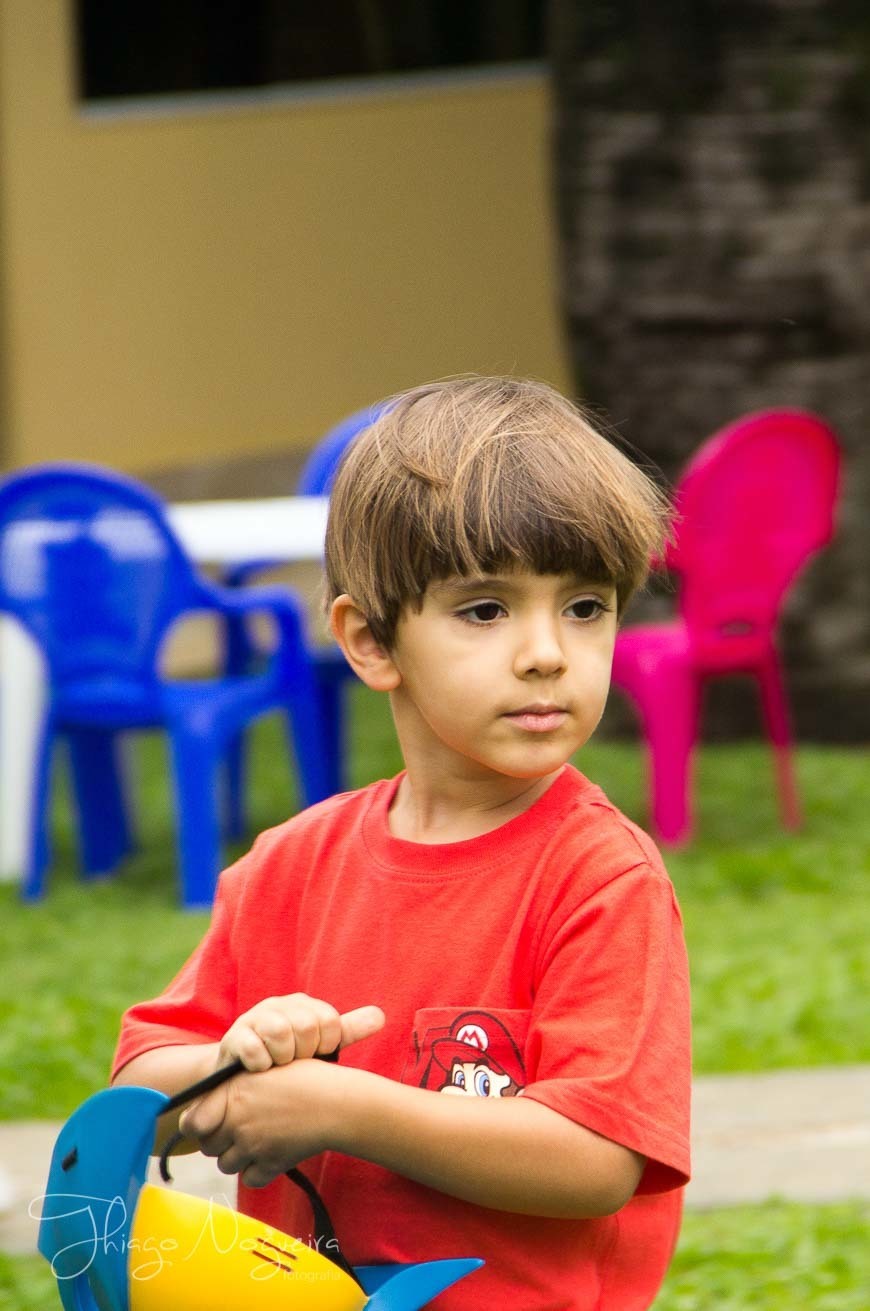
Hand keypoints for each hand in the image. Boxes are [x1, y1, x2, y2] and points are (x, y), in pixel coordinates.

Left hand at [179, 1059, 351, 1187]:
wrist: (338, 1103)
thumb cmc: (306, 1078)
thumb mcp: (264, 1071)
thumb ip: (233, 1088)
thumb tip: (205, 1107)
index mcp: (233, 1093)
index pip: (192, 1122)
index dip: (195, 1125)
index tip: (205, 1123)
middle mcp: (238, 1122)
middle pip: (209, 1146)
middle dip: (219, 1140)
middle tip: (239, 1129)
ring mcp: (254, 1146)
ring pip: (227, 1165)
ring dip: (237, 1156)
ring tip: (257, 1140)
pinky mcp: (271, 1165)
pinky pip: (250, 1178)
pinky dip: (257, 1171)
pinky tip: (270, 1154)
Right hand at [217, 994, 384, 1071]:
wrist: (239, 1072)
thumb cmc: (286, 1058)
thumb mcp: (318, 1044)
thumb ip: (347, 1030)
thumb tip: (381, 1016)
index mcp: (304, 1004)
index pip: (330, 1021)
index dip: (327, 1046)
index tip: (316, 1055)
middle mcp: (280, 1005)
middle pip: (307, 1026)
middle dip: (304, 1052)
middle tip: (295, 1062)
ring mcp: (255, 1018)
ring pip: (280, 1033)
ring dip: (282, 1057)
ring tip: (279, 1065)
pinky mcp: (234, 1037)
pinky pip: (254, 1049)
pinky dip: (261, 1064)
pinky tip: (261, 1070)